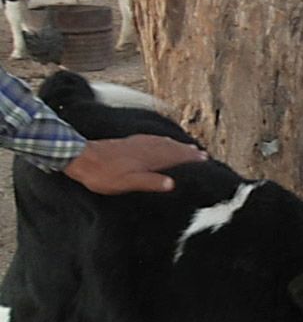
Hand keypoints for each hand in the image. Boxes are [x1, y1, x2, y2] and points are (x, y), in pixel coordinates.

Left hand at [63, 135, 207, 194]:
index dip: (189, 158)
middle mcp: (145, 148)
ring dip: (177, 145)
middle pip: (171, 148)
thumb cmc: (102, 175)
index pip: (174, 157)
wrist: (79, 157)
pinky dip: (162, 139)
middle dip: (187, 151)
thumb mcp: (126, 183)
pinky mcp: (128, 141)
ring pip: (162, 142)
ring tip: (188, 146)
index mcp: (147, 159)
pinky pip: (152, 138)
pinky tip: (162, 140)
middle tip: (201, 153)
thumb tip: (172, 183)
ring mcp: (136, 143)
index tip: (203, 158)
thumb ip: (149, 181)